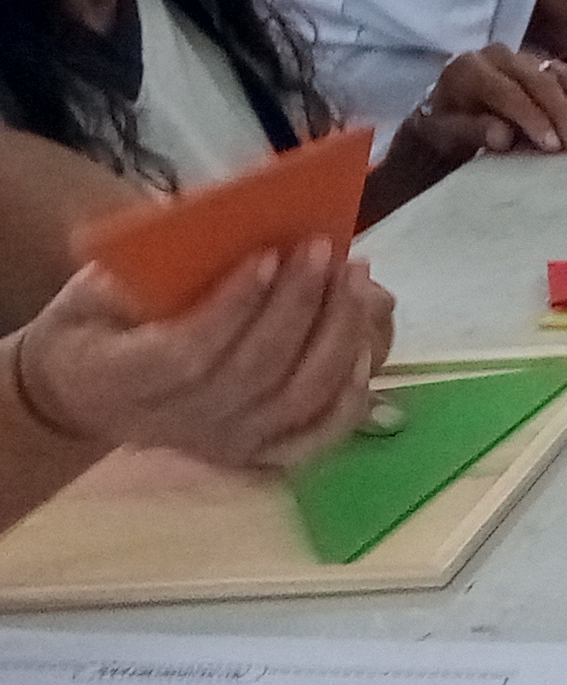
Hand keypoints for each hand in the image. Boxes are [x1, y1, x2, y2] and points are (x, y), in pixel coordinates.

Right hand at [17, 240, 394, 472]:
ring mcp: (220, 443)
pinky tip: (364, 341)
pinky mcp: (255, 452)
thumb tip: (224, 233)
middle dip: (299, 303)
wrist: (83, 397)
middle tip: (323, 248)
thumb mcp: (94, 290)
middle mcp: (175, 423)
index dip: (235, 306)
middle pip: (255, 371)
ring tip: (354, 276)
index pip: (186, 353)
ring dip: (337, 333)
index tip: (268, 254)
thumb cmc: (95, 327)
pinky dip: (350, 392)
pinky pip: (317, 432)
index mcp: (119, 379)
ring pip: (297, 398)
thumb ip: (144, 271)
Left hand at [406, 46, 566, 157]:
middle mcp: (500, 55)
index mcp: (470, 69)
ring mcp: (526, 56)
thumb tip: (503, 136)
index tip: (551, 146)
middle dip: (562, 114)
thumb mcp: (446, 133)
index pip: (507, 92)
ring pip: (562, 74)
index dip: (532, 118)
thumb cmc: (446, 125)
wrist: (448, 109)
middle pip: (540, 80)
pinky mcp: (546, 62)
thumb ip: (472, 131)